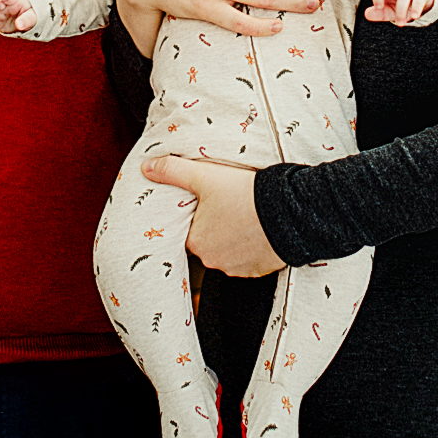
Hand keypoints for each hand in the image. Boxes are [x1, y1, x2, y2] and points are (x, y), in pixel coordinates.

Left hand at [140, 154, 285, 276]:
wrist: (291, 211)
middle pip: (208, 242)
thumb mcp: (206, 176)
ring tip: (247, 216)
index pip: (189, 231)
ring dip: (235, 238)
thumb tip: (146, 167)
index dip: (199, 215)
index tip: (211, 203)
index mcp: (197, 241)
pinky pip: (249, 260)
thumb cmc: (246, 194)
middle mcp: (214, 260)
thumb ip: (174, 171)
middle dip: (217, 227)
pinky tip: (260, 229)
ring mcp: (237, 268)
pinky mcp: (258, 270)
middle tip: (231, 206)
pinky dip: (252, 247)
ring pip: (229, 252)